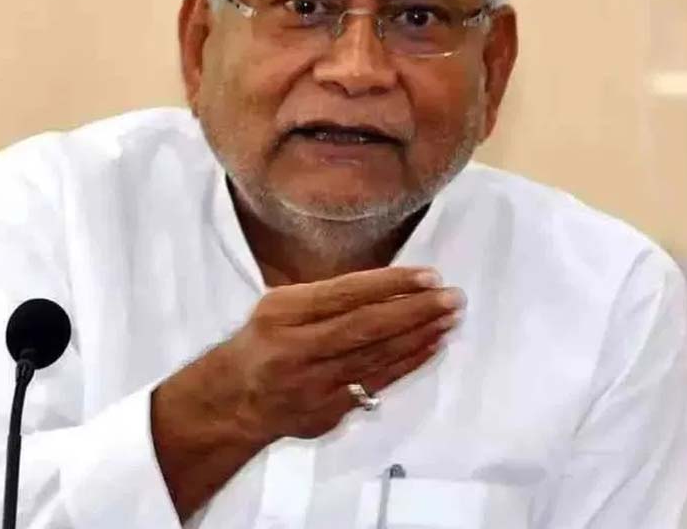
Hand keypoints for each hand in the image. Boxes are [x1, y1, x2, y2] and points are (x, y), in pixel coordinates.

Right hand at [211, 265, 459, 441]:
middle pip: (367, 328)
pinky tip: (431, 346)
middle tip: (452, 297)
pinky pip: (377, 383)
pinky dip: (408, 363)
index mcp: (283, 314)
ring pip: (377, 357)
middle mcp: (298, 349)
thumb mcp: (278, 306)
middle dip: (415, 311)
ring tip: (450, 317)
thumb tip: (388, 286)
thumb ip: (325, 298)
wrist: (234, 400)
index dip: (391, 284)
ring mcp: (315, 385)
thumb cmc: (262, 342)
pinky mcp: (329, 411)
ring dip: (420, 336)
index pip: (346, 294)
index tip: (428, 275)